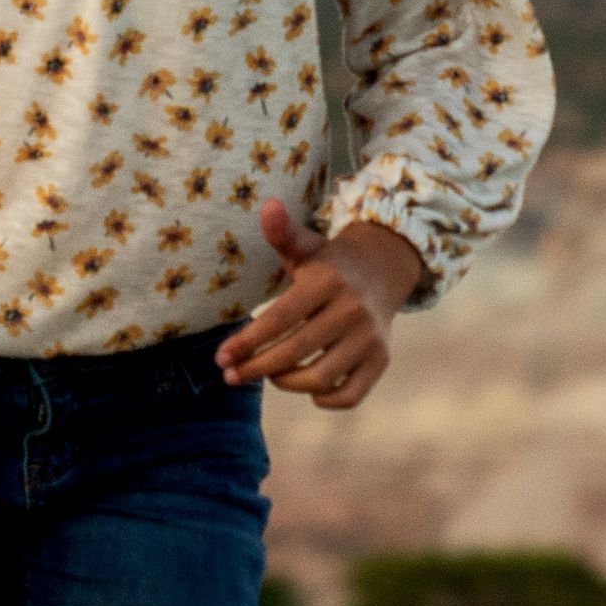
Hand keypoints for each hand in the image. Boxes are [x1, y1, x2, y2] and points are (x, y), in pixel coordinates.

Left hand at [218, 198, 421, 410]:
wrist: (385, 270)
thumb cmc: (329, 263)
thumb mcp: (305, 246)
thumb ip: (282, 233)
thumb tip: (267, 206)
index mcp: (327, 281)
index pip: (279, 319)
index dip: (246, 342)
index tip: (220, 358)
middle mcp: (352, 310)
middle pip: (294, 352)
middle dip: (255, 368)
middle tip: (232, 375)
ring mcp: (370, 338)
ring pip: (320, 378)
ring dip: (285, 383)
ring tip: (269, 374)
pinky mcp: (381, 360)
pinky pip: (349, 395)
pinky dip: (323, 399)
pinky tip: (307, 388)